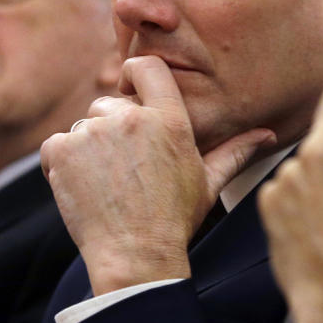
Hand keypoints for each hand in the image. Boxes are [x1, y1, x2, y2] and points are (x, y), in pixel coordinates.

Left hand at [42, 55, 275, 295]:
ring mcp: (94, 133)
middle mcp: (131, 118)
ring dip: (89, 149)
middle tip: (125, 167)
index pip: (147, 66)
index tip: (132, 92)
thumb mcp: (209, 182)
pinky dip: (63, 163)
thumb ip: (234, 151)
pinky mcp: (63, 150)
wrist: (135, 256)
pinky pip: (57, 144)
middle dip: (112, 129)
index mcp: (170, 120)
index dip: (135, 75)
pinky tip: (83, 188)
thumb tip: (266, 135)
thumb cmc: (174, 220)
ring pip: (83, 126)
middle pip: (109, 103)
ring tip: (106, 184)